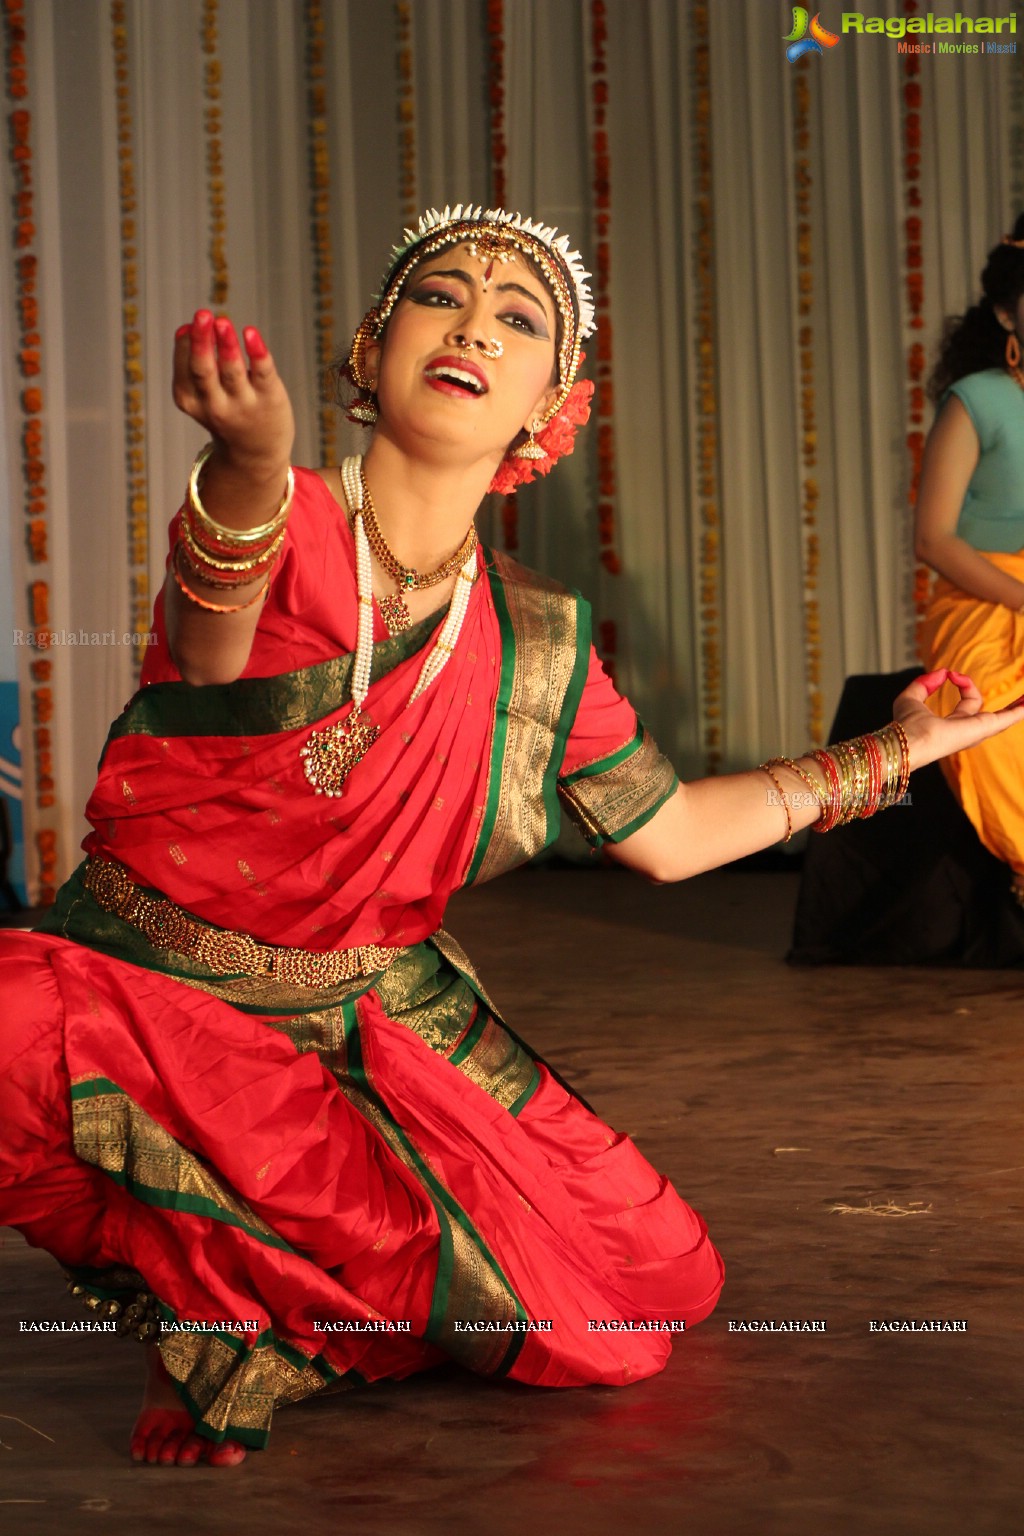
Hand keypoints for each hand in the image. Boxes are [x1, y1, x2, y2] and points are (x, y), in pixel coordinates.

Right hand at [172, 311, 294, 478]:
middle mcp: (215, 404)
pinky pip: (262, 373)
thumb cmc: (225, 412)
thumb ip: (191, 363)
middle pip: (203, 370)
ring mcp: (243, 403)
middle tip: (202, 314)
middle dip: (201, 342)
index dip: (188, 343)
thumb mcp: (201, 393)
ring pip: (232, 371)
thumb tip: (186, 327)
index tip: (193, 323)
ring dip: (227, 345)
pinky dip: (256, 352)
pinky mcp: (269, 398)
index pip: (185, 366)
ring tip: (223, 321)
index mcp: (190, 400)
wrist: (256, 453)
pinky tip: (251, 333)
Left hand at [893, 669, 1023, 770]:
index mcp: (953, 725)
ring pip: (1004, 719)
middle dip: (1008, 708)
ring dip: (1018, 709)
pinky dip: (1019, 710)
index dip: (964, 683)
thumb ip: (925, 684)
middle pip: (992, 716)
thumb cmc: (906, 725)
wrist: (908, 740)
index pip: (969, 702)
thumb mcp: (912, 698)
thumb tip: (943, 672)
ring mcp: (976, 731)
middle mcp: (967, 731)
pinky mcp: (982, 728)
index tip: (950, 674)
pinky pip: (1007, 718)